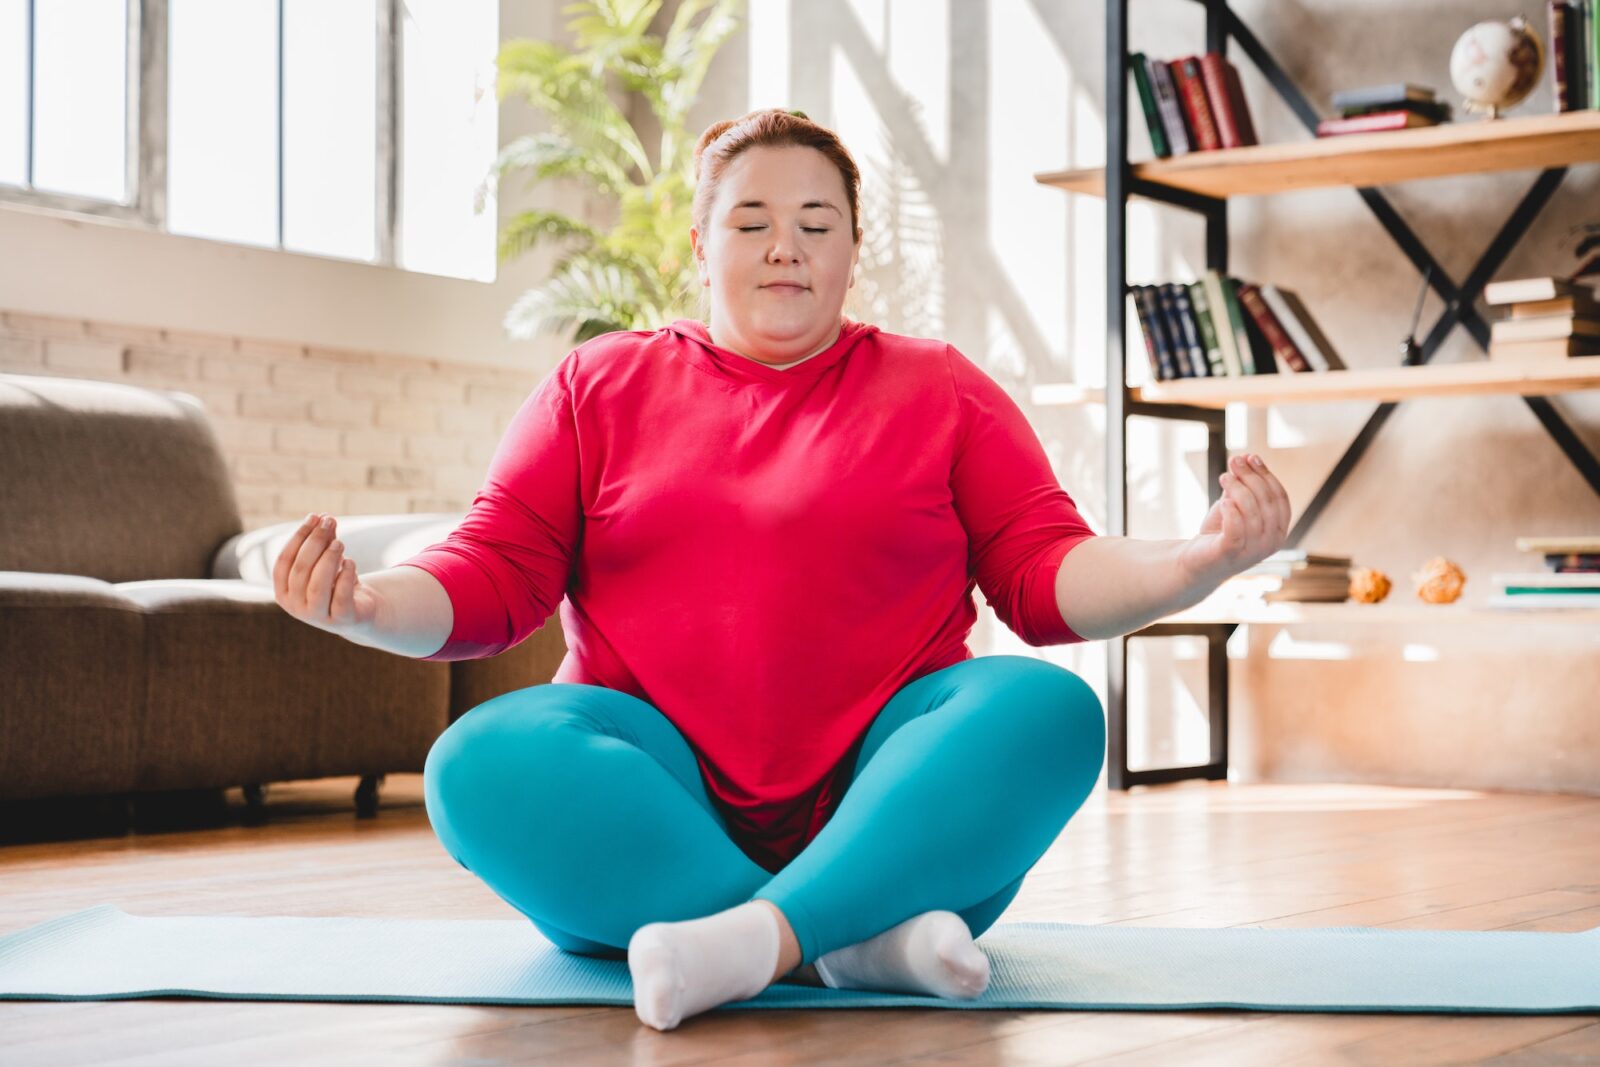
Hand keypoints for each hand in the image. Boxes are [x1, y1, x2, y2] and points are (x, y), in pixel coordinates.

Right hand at [272, 512, 380, 637]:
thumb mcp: (327, 561)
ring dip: (328, 558)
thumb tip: (324, 517)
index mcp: (283, 592)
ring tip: (340, 542)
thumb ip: (324, 541)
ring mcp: (317, 617)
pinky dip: (345, 575)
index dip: (298, 537)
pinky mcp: (341, 620)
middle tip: (330, 522)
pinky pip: (341, 595)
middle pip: (300, 569)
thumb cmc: (336, 583)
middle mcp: (295, 607)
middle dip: (315, 542)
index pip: (283, 561)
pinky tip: (350, 562)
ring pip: (317, 585)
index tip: (314, 517)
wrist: (359, 612)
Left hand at [1176, 453, 1290, 588]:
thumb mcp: (1233, 504)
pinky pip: (1237, 530)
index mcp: (1278, 530)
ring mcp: (1253, 551)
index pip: (1280, 497)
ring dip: (1238, 489)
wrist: (1195, 561)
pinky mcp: (1232, 555)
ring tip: (1224, 476)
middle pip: (1266, 502)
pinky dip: (1232, 513)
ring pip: (1252, 513)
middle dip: (1251, 477)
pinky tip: (1223, 501)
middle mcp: (1271, 543)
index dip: (1266, 474)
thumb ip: (1242, 484)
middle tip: (1234, 461)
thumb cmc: (1218, 532)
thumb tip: (1247, 455)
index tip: (1250, 456)